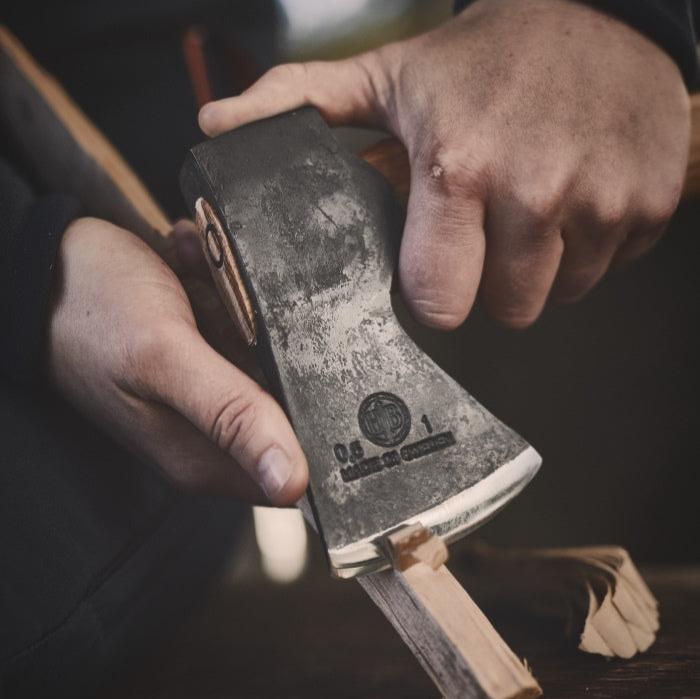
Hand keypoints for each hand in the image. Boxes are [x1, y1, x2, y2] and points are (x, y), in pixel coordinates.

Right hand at [47, 217, 307, 503]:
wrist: (55, 265)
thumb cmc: (95, 310)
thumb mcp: (166, 358)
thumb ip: (230, 416)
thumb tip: (292, 480)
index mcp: (203, 459)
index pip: (295, 465)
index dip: (311, 416)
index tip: (287, 359)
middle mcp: (210, 437)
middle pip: (288, 401)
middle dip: (266, 345)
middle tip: (224, 306)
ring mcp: (209, 399)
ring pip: (269, 357)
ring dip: (239, 312)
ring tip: (197, 284)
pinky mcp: (206, 365)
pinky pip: (244, 331)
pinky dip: (224, 296)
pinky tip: (191, 275)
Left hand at [198, 0, 689, 328]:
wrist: (600, 14)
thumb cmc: (486, 58)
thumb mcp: (386, 77)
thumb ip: (296, 106)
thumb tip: (217, 130)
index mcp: (459, 168)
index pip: (439, 302)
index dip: (431, 296)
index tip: (431, 273)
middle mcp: (536, 190)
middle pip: (505, 312)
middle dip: (487, 287)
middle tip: (481, 235)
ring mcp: (601, 202)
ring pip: (556, 296)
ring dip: (537, 269)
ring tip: (524, 212)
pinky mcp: (646, 207)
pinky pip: (605, 269)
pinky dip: (584, 249)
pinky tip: (569, 201)